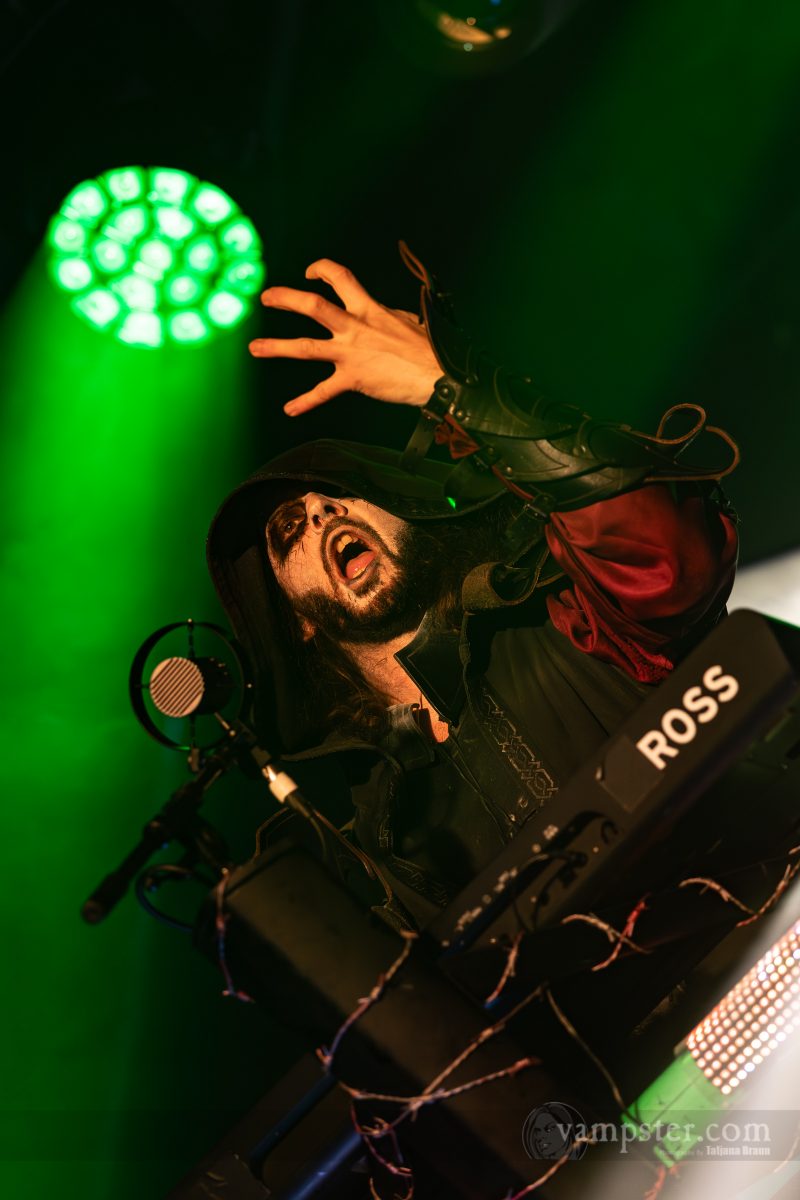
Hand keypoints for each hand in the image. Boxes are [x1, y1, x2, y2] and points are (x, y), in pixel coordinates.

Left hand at [248, 259, 441, 415]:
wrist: (438, 375)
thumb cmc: (427, 349)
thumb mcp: (405, 320)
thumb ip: (384, 316)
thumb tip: (378, 314)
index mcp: (368, 308)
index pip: (339, 278)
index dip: (320, 269)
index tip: (308, 272)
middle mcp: (355, 327)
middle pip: (313, 305)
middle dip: (285, 299)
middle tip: (265, 298)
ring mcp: (351, 354)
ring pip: (306, 347)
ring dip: (277, 347)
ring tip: (255, 348)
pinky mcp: (353, 379)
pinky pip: (323, 391)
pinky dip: (305, 402)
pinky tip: (290, 408)